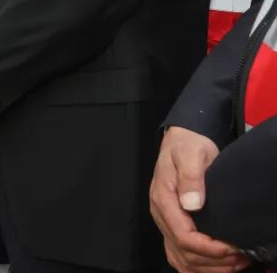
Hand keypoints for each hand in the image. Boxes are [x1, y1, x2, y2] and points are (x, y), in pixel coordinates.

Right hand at [150, 127, 247, 272]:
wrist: (181, 142)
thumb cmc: (187, 147)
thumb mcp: (191, 155)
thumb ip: (190, 177)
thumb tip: (192, 203)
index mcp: (163, 199)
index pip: (182, 236)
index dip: (208, 248)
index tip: (231, 247)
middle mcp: (161, 214)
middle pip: (183, 252)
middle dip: (214, 260)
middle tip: (241, 256)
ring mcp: (165, 221)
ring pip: (181, 258)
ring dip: (208, 267)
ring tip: (234, 262)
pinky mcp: (172, 224)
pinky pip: (178, 255)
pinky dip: (197, 266)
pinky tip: (216, 264)